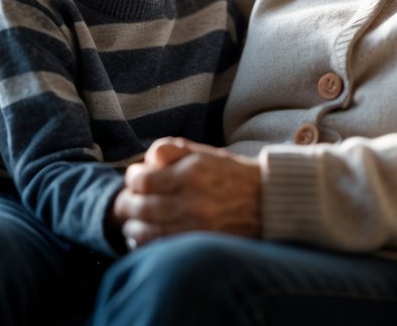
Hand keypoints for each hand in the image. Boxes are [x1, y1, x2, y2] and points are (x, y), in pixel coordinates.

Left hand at [115, 138, 261, 247]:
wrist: (268, 202)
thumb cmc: (233, 175)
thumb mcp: (206, 153)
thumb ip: (175, 150)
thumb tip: (147, 158)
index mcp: (192, 172)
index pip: (143, 180)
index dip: (132, 179)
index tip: (134, 178)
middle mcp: (193, 200)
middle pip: (141, 206)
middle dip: (127, 204)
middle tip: (127, 202)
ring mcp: (196, 225)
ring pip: (147, 230)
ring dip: (133, 227)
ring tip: (132, 223)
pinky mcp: (200, 243)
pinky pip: (162, 247)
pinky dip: (147, 244)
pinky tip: (144, 238)